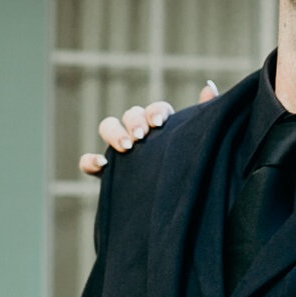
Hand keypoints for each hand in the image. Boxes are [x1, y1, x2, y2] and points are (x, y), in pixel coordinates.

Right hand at [77, 81, 217, 175]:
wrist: (176, 208)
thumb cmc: (190, 171)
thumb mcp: (200, 145)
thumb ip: (205, 117)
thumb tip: (208, 88)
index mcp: (162, 127)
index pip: (155, 109)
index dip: (155, 112)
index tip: (160, 124)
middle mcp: (139, 134)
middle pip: (130, 114)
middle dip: (134, 121)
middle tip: (141, 136)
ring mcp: (121, 152)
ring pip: (107, 127)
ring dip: (114, 132)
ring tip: (126, 146)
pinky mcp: (107, 174)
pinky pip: (88, 162)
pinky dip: (89, 160)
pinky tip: (102, 165)